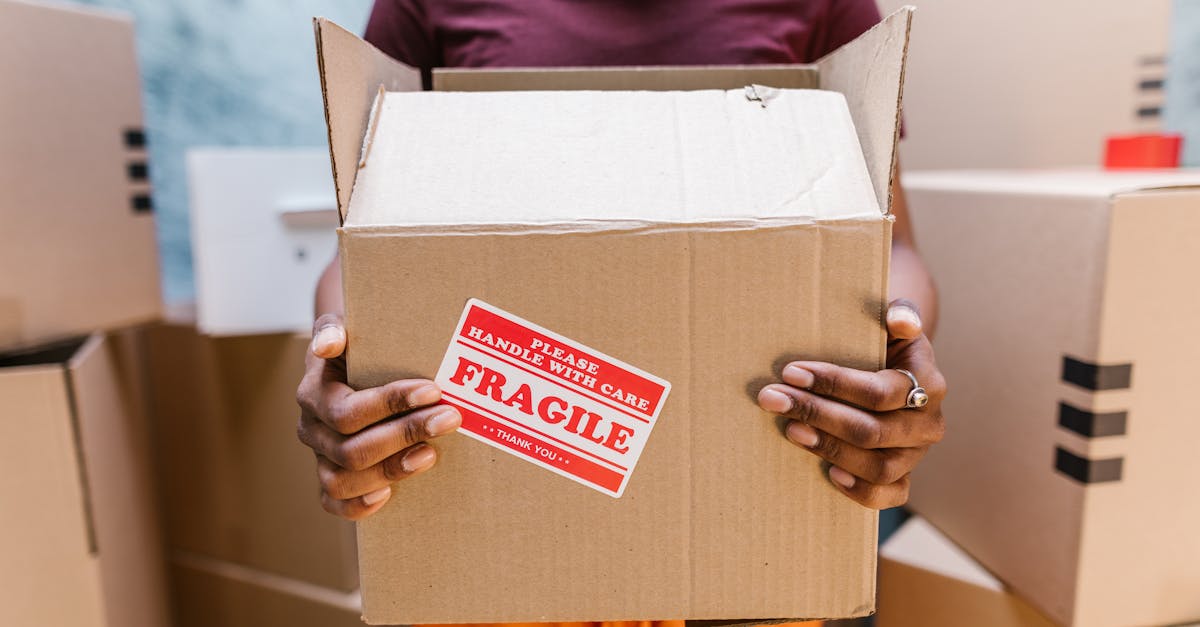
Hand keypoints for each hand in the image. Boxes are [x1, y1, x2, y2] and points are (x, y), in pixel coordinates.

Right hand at [295, 313, 461, 519]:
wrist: (350, 362)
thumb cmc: (357, 344)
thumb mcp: (345, 325)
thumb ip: (335, 329)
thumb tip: (328, 343)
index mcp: (314, 394)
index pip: (347, 411)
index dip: (390, 404)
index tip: (433, 390)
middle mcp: (312, 429)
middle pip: (351, 449)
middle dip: (405, 434)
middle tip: (449, 419)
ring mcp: (320, 457)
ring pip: (342, 481)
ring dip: (390, 470)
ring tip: (430, 454)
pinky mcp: (332, 477)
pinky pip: (334, 503)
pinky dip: (358, 506)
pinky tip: (389, 495)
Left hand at [756, 299, 945, 508]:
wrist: (896, 370)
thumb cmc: (885, 343)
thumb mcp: (893, 322)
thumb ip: (897, 314)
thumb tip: (899, 320)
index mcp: (929, 384)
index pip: (880, 392)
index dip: (835, 383)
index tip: (790, 372)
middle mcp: (929, 424)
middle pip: (872, 431)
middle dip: (818, 414)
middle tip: (775, 400)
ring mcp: (917, 454)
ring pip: (878, 466)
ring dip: (830, 449)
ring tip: (791, 429)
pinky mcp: (905, 477)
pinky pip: (889, 495)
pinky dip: (860, 491)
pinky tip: (828, 474)